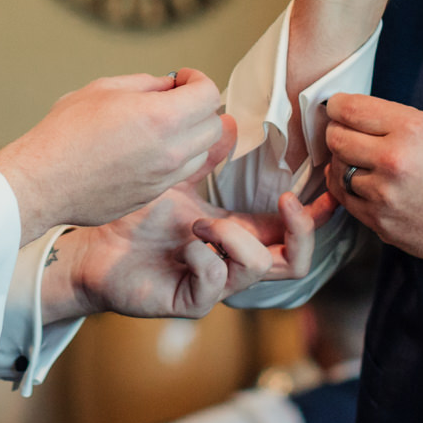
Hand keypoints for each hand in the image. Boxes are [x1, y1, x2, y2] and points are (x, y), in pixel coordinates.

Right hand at [0, 69, 233, 239]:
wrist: (42, 183)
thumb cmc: (64, 133)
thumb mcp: (102, 89)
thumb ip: (145, 84)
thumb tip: (168, 86)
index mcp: (161, 118)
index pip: (209, 95)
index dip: (199, 80)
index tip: (182, 79)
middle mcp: (171, 151)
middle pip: (214, 125)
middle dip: (200, 107)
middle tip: (175, 99)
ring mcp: (164, 178)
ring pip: (201, 153)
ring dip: (191, 135)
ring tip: (161, 126)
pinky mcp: (153, 196)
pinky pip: (180, 173)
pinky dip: (175, 157)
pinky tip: (147, 149)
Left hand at [41, 168, 339, 321]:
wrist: (92, 247)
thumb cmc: (134, 219)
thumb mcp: (175, 181)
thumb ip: (205, 157)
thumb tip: (231, 121)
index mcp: (236, 235)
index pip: (289, 232)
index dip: (315, 217)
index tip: (330, 191)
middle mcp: (232, 262)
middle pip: (294, 262)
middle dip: (301, 231)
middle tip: (285, 202)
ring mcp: (214, 285)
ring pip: (257, 268)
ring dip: (235, 238)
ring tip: (200, 223)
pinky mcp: (190, 301)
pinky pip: (215, 283)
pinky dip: (204, 258)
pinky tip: (183, 244)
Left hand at [323, 94, 422, 299]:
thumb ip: (395, 121)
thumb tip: (357, 116)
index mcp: (410, 129)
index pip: (349, 109)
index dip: (338, 106)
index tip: (338, 108)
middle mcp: (393, 159)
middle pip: (335, 138)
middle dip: (338, 133)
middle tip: (347, 134)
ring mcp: (384, 194)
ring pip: (337, 170)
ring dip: (344, 164)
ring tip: (363, 163)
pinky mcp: (380, 222)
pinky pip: (346, 199)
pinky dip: (349, 190)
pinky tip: (365, 185)